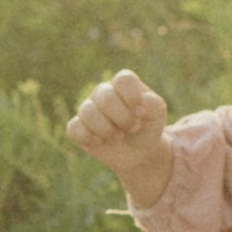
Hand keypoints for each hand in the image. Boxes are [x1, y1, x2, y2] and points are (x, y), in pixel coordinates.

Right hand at [69, 69, 174, 209]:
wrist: (139, 152)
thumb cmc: (147, 127)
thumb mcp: (157, 114)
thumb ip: (153, 103)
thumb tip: (141, 100)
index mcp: (124, 84)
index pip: (123, 79)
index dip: (132, 97)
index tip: (141, 114)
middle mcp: (103, 92)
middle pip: (105, 96)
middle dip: (122, 117)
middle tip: (133, 128)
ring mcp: (88, 108)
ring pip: (88, 112)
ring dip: (106, 129)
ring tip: (118, 137)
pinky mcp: (78, 127)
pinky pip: (74, 128)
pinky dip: (88, 137)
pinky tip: (100, 142)